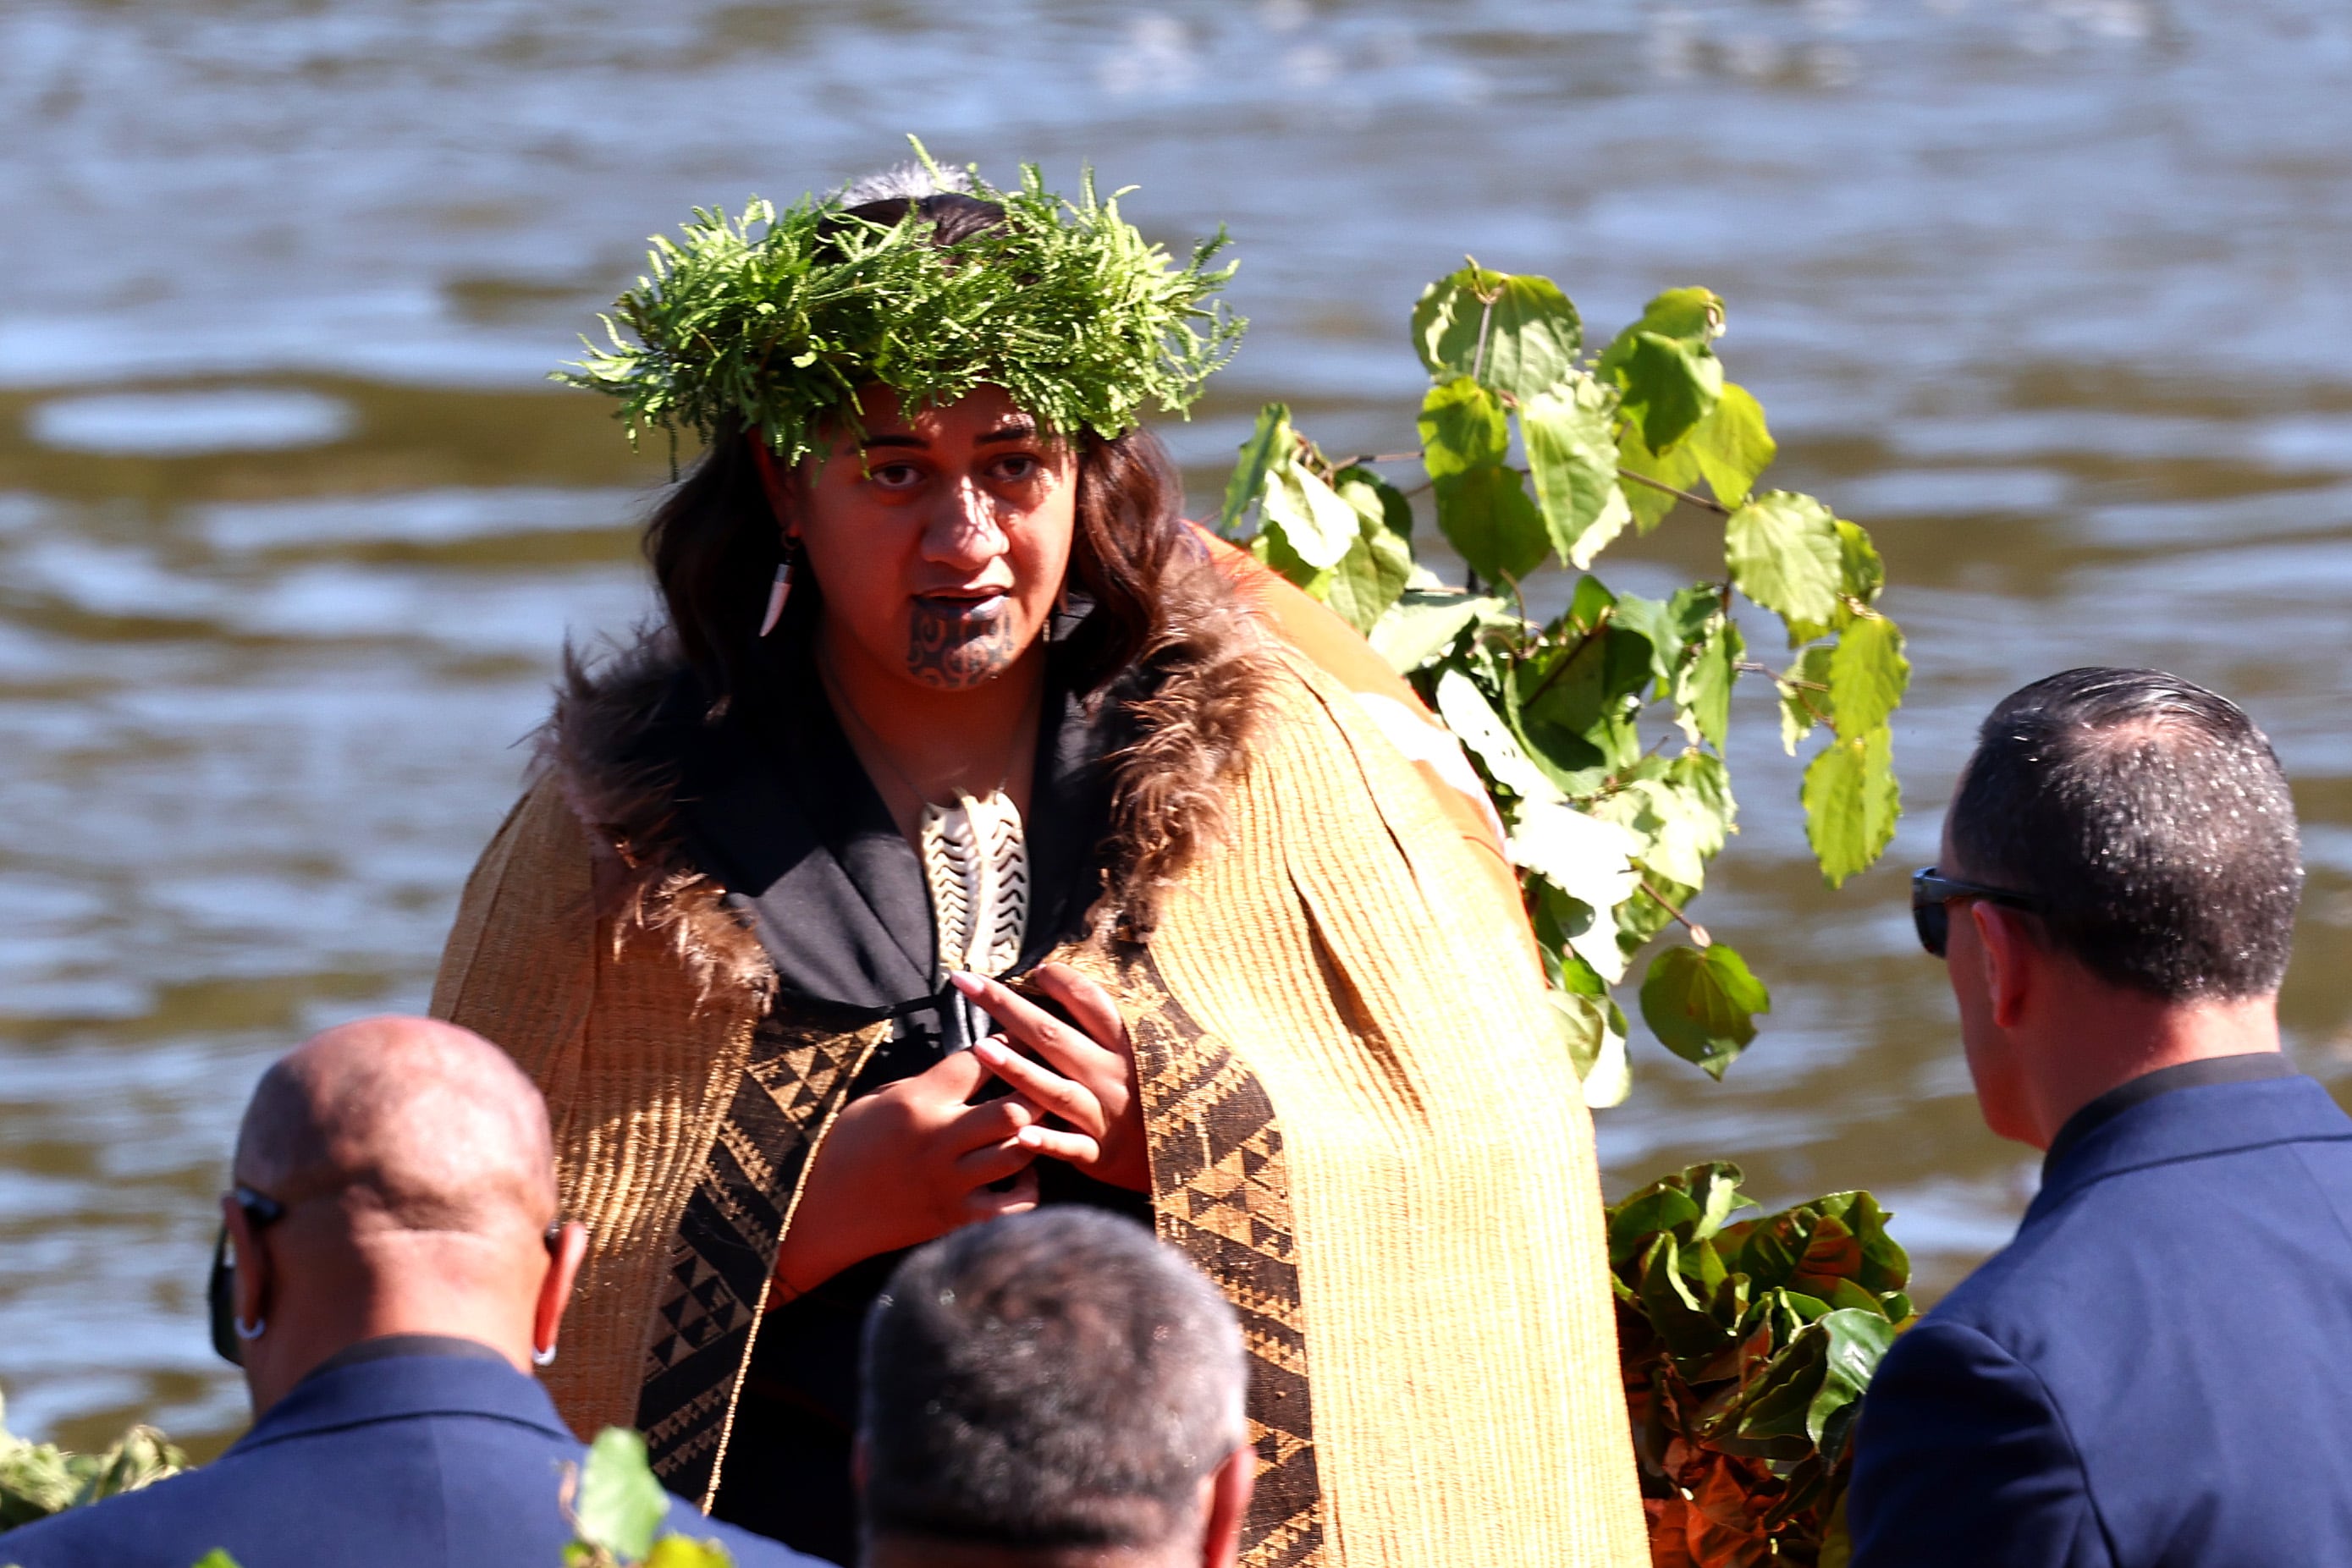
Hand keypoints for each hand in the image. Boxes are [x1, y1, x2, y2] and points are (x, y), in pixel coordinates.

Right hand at [771, 1046, 1094, 1298]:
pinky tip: (1023, 1173)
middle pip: (1013, 1110)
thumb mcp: (877, 1100)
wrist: (821, 1212)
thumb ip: (927, 1085)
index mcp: (917, 1102)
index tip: (1022, 1038)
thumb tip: (973, 1067)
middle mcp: (939, 1141)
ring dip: (1038, 1136)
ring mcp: (951, 1183)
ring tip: (1041, 1124)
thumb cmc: (846, 1147)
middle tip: (1046, 1083)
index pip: (979, 1062)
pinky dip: (1028, 1187)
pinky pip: (1014, 1205)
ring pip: (1020, 1153)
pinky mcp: (956, 1218)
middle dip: (1037, 1092)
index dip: (1007, 1043)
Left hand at [949, 964, 1149, 1192]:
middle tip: (967, 982)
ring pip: (1055, 1090)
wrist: (1188, 1151)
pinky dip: (1048, 1142)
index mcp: (1125, 1044)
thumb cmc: (1155, 1093)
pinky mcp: (1100, 1152)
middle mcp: (1112, 1074)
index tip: (1035, 968)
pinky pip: (1071, 1147)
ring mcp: (1104, 1114)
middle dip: (1008, 1006)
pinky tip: (1020, 1135)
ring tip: (980, 1049)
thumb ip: (1107, 1022)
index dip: (1061, 980)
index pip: (1090, 1001)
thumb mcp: (1146, 1051)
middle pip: (1054, 1035)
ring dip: (1018, 1070)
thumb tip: (1060, 977)